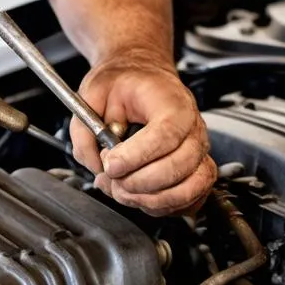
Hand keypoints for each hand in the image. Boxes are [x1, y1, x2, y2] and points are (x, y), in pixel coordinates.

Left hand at [70, 52, 215, 215]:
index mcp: (172, 103)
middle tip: (110, 178)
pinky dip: (163, 207)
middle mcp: (192, 129)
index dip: (136, 156)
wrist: (144, 77)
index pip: (165, 135)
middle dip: (137, 182)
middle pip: (177, 167)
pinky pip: (189, 201)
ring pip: (186, 189)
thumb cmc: (126, 83)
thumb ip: (85, 130)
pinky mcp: (196, 172)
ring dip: (149, 199)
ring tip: (121, 189)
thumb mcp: (93, 92)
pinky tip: (140, 196)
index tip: (111, 164)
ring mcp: (198, 152)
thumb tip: (93, 164)